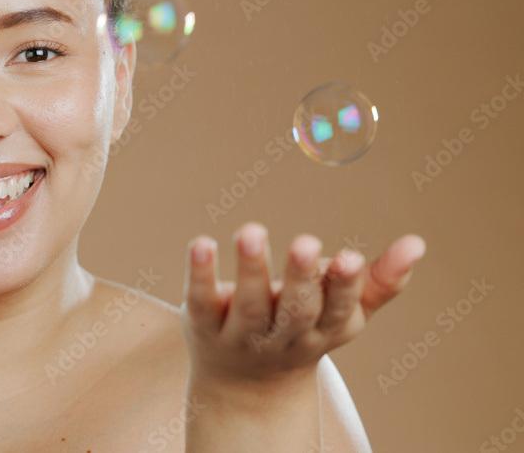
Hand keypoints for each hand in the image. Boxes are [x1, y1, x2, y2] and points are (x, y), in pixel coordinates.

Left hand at [180, 222, 425, 392]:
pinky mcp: (203, 323)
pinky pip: (200, 299)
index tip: (348, 257)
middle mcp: (283, 336)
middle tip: (305, 242)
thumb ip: (380, 282)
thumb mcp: (343, 314)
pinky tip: (202, 243)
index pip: (336, 310)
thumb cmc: (303, 332)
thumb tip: (419, 243)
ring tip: (252, 231)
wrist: (246, 387)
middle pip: (294, 310)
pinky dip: (200, 273)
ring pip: (249, 305)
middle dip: (300, 278)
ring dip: (251, 269)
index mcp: (323, 330)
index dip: (343, 286)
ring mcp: (241, 333)